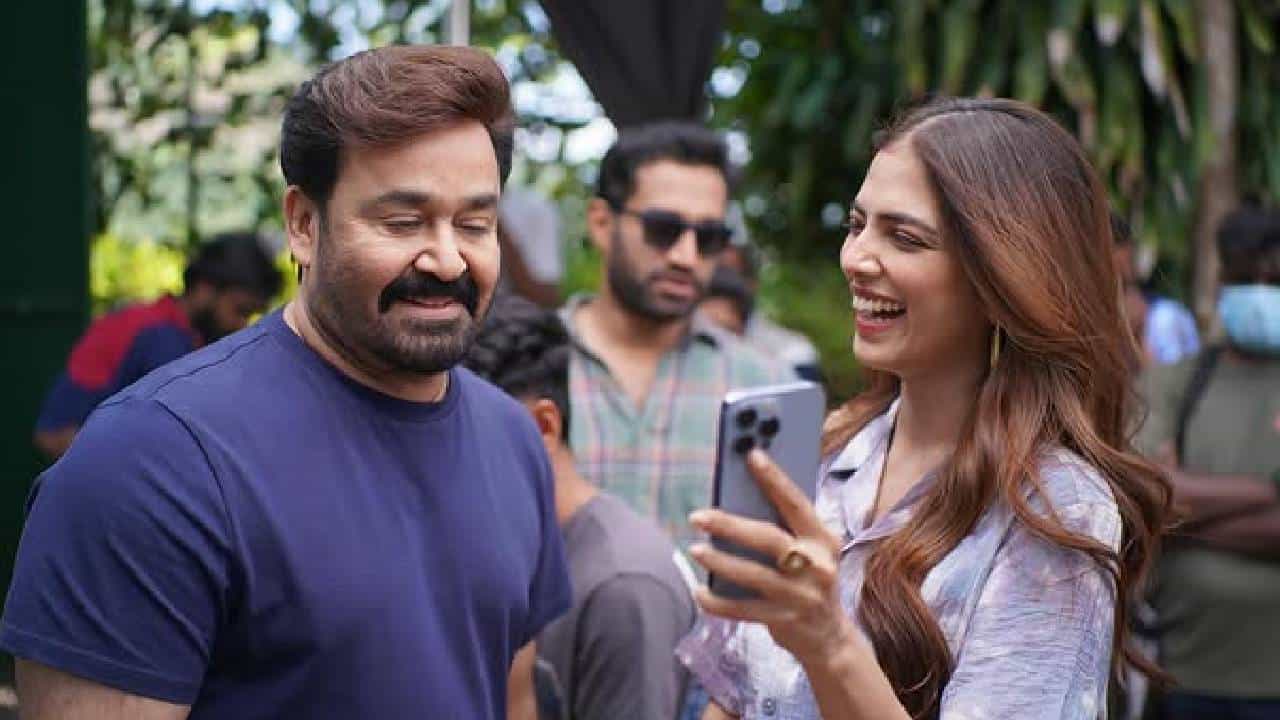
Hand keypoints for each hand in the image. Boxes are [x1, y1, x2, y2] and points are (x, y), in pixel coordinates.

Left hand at [688, 449, 857, 665]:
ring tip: (695, 549)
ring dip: (721, 562)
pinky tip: (699, 592)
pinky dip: (718, 602)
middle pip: (770, 539)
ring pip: (755, 575)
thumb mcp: (810, 551)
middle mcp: (818, 566)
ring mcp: (802, 596)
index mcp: (824, 539)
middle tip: (698, 516)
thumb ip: (785, 527)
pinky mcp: (785, 621)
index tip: (751, 455)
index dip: (775, 479)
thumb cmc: (810, 579)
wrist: (829, 636)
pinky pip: (744, 610)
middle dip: (730, 525)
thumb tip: (739, 496)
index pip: (797, 503)